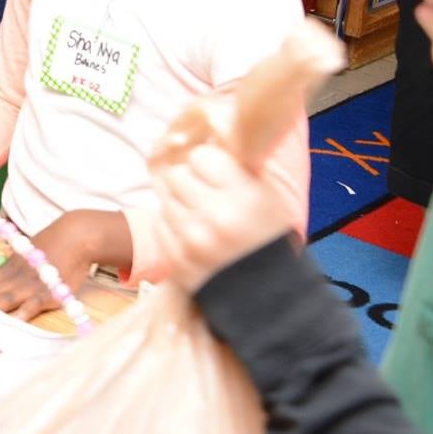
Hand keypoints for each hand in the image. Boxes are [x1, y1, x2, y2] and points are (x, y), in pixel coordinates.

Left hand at [0, 210, 127, 319]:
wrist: (75, 236)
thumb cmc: (52, 246)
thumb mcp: (24, 254)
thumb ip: (10, 267)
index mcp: (7, 267)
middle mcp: (14, 277)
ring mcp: (30, 285)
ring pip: (5, 298)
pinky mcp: (49, 293)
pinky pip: (34, 304)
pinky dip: (24, 312)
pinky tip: (14, 321)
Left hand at [156, 142, 296, 292]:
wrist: (273, 299)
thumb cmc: (269, 240)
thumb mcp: (268, 198)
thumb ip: (237, 167)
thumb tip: (205, 134)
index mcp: (246, 198)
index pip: (200, 156)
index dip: (207, 164)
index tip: (218, 176)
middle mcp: (217, 217)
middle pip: (176, 175)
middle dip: (190, 182)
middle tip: (206, 196)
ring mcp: (193, 241)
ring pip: (164, 198)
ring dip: (179, 202)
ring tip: (202, 216)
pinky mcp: (177, 260)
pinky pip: (160, 224)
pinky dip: (173, 225)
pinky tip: (194, 235)